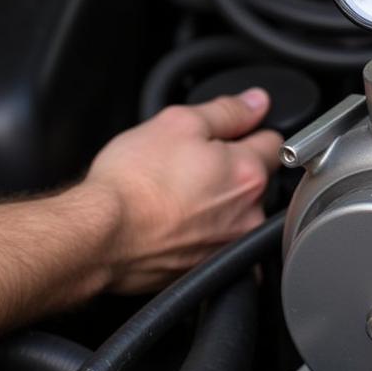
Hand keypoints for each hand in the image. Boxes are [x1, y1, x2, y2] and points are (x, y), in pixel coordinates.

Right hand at [82, 89, 280, 293]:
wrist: (98, 237)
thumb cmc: (133, 183)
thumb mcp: (179, 122)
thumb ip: (227, 111)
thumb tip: (257, 102)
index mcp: (248, 173)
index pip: (273, 141)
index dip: (248, 131)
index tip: (225, 135)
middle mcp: (248, 213)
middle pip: (256, 178)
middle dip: (232, 167)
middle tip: (189, 163)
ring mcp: (228, 244)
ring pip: (236, 210)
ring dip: (217, 200)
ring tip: (176, 193)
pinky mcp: (207, 268)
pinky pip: (216, 242)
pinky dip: (202, 231)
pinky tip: (175, 222)